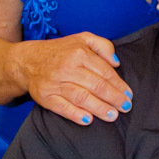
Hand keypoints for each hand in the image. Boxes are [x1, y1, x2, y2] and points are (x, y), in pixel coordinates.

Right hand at [13, 33, 132, 125]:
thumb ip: (103, 46)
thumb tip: (117, 63)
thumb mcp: (83, 39)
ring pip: (81, 97)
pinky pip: (62, 107)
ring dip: (99, 108)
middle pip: (96, 85)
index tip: (129, 94)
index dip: (119, 84)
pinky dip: (75, 114)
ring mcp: (55, 83)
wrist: (29, 61)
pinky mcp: (45, 97)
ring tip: (113, 115)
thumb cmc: (62, 51)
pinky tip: (88, 120)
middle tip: (126, 107)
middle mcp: (67, 68)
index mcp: (79, 53)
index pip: (104, 71)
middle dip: (114, 98)